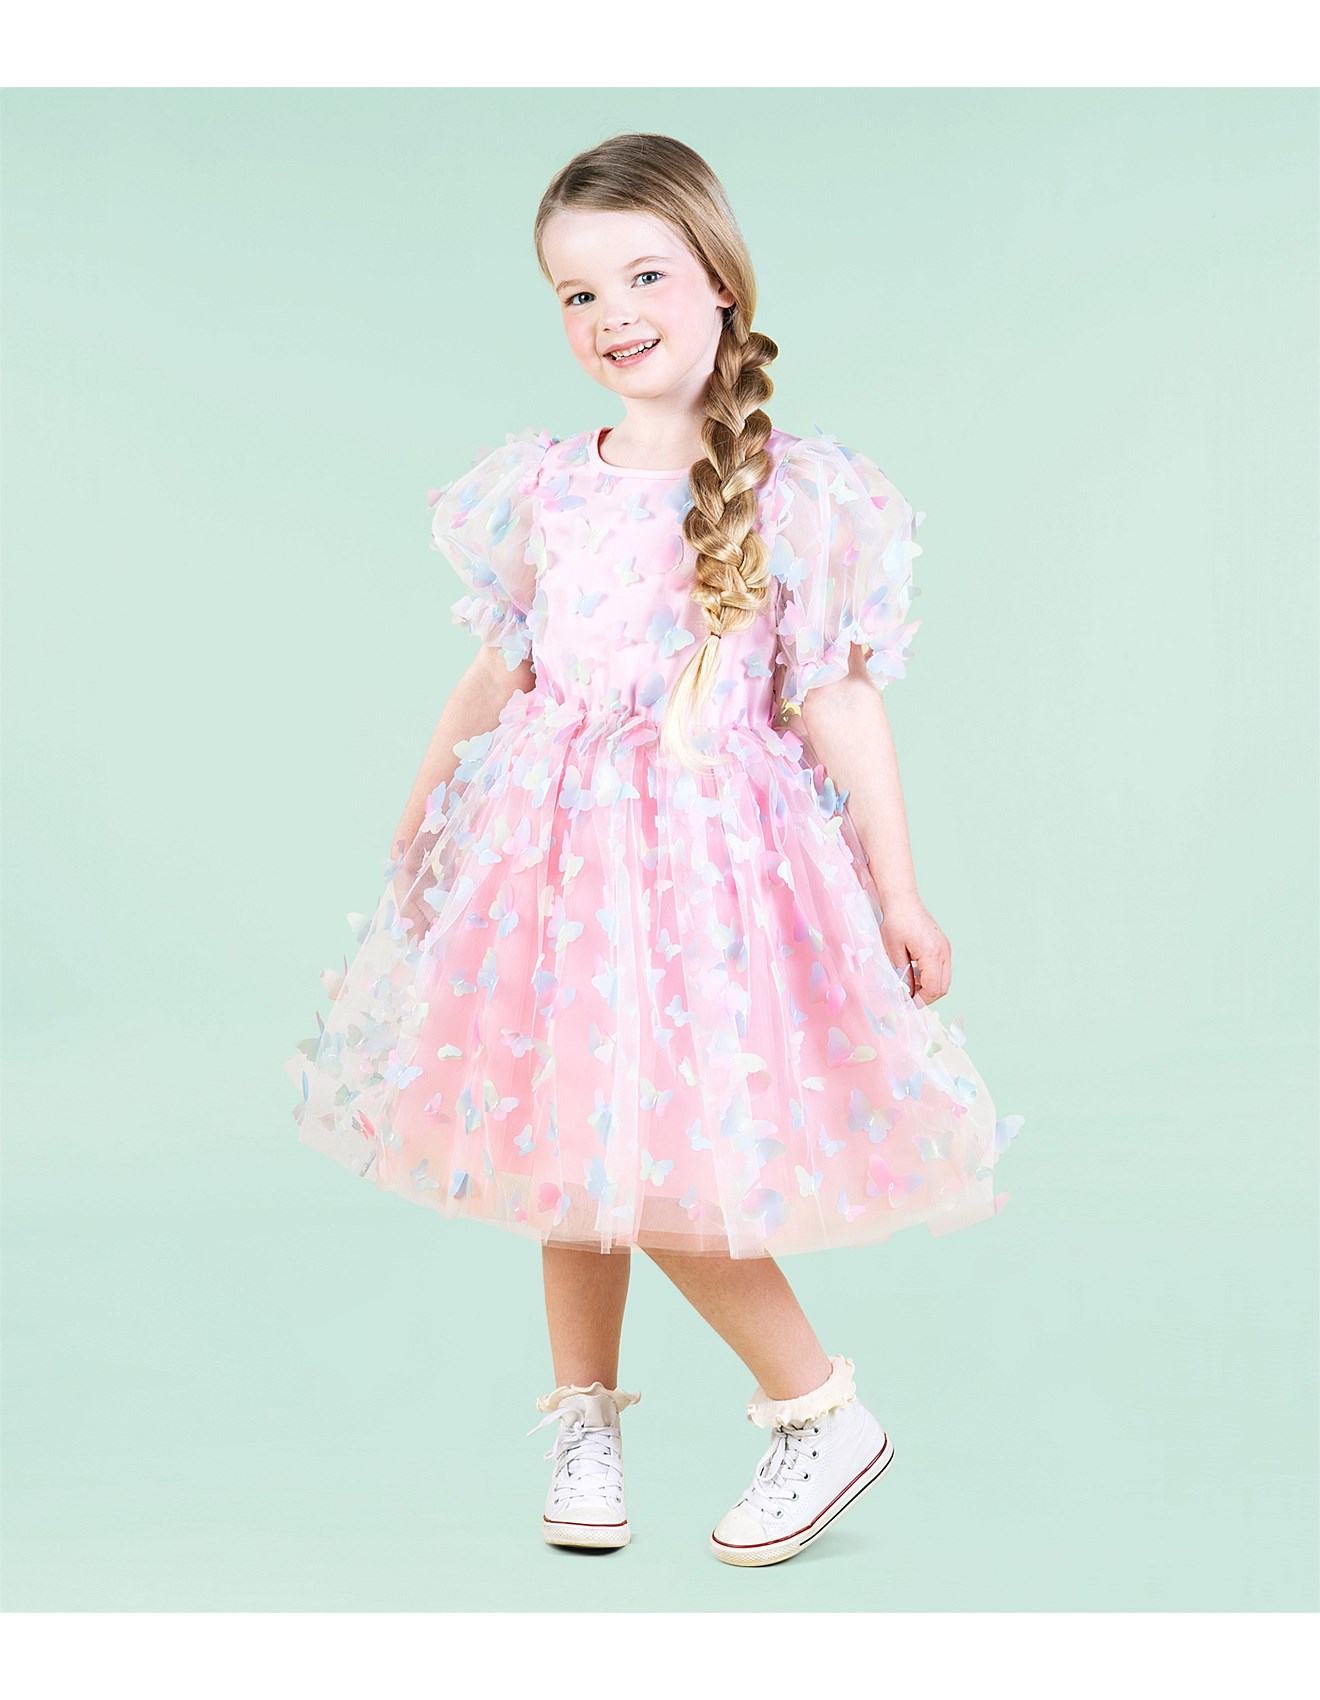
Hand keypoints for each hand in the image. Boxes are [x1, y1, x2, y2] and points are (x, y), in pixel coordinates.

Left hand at [875, 889, 949, 1006]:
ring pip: (944, 980)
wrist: (903, 900)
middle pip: (943, 987)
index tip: (906, 1006)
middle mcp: (944, 952)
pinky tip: (915, 976)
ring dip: (929, 988)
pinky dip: (931, 978)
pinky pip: (942, 970)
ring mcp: (946, 949)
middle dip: (926, 998)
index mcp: (933, 954)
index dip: (920, 1001)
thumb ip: (903, 975)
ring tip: (910, 989)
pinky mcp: (943, 947)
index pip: (934, 989)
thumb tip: (907, 995)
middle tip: (907, 1001)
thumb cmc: (896, 922)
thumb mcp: (893, 951)